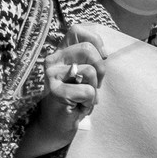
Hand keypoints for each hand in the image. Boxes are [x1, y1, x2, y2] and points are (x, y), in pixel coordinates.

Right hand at [26, 25, 106, 146]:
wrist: (56, 127)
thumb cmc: (74, 100)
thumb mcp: (83, 75)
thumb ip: (90, 59)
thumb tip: (105, 53)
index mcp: (60, 52)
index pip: (77, 30)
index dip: (95, 42)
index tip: (101, 58)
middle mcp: (52, 59)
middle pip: (88, 49)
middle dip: (100, 70)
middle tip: (93, 86)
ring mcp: (51, 74)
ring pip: (90, 71)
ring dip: (94, 90)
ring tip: (83, 99)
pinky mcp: (55, 91)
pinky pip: (87, 92)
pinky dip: (89, 103)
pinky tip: (78, 107)